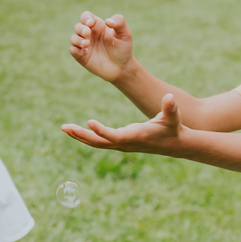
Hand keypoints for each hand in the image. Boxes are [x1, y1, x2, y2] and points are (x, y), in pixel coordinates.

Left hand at [62, 93, 183, 153]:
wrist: (175, 144)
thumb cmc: (173, 127)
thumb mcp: (173, 117)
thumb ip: (171, 108)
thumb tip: (170, 97)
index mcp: (135, 136)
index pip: (115, 136)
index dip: (102, 131)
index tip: (89, 122)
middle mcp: (125, 143)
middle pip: (99, 142)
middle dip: (81, 135)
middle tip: (65, 127)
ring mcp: (122, 144)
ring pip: (96, 143)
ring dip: (79, 135)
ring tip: (64, 128)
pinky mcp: (120, 142)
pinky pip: (99, 141)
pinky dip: (86, 135)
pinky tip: (76, 130)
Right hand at [69, 12, 134, 82]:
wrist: (122, 67)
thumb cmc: (123, 48)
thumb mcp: (125, 34)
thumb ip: (119, 23)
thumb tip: (107, 21)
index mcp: (98, 26)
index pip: (86, 16)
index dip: (85, 18)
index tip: (90, 23)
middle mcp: (89, 34)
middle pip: (78, 26)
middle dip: (80, 29)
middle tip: (87, 33)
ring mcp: (84, 45)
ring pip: (73, 38)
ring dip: (77, 40)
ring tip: (87, 44)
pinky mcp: (81, 56)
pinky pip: (73, 50)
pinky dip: (76, 50)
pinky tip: (85, 52)